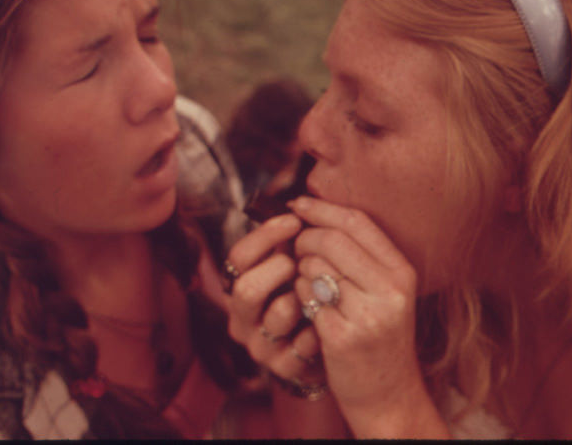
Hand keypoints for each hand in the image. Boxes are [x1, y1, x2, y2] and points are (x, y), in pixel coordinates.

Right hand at [225, 214, 325, 385]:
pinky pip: (300, 346)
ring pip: (276, 316)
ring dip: (302, 297)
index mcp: (243, 285)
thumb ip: (292, 242)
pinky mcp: (284, 368)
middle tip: (301, 260)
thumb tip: (302, 204)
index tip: (293, 219)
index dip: (264, 235)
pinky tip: (328, 319)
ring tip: (318, 291)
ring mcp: (262, 345)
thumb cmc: (312, 294)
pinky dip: (318, 328)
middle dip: (277, 268)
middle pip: (245, 289)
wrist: (333, 344)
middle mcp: (244, 317)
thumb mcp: (297, 265)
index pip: (238, 257)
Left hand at [290, 196, 447, 436]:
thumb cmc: (379, 332)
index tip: (298, 203)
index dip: (322, 208)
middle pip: (332, 240)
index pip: (357, 222)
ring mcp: (367, 315)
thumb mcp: (386, 289)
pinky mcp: (341, 337)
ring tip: (309, 284)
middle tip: (296, 248)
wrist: (388, 391)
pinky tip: (308, 305)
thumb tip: (314, 210)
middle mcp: (390, 291)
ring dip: (301, 270)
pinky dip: (299, 295)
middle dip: (305, 238)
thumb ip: (360, 253)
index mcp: (402, 272)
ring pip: (315, 267)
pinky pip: (305, 297)